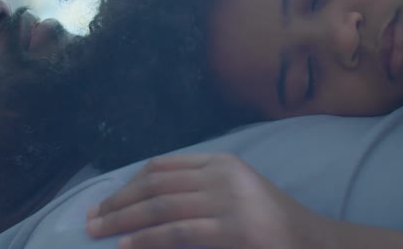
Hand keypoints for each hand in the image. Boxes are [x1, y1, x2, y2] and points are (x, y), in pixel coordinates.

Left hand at [86, 154, 333, 248]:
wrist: (312, 241)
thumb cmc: (269, 221)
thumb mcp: (232, 195)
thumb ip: (197, 192)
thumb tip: (146, 203)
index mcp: (220, 162)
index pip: (163, 167)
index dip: (129, 184)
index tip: (108, 200)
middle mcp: (222, 175)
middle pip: (156, 185)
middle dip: (118, 202)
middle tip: (91, 218)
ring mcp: (228, 200)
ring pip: (161, 207)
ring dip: (123, 220)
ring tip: (97, 231)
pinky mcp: (233, 228)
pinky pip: (178, 232)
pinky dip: (147, 239)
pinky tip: (126, 245)